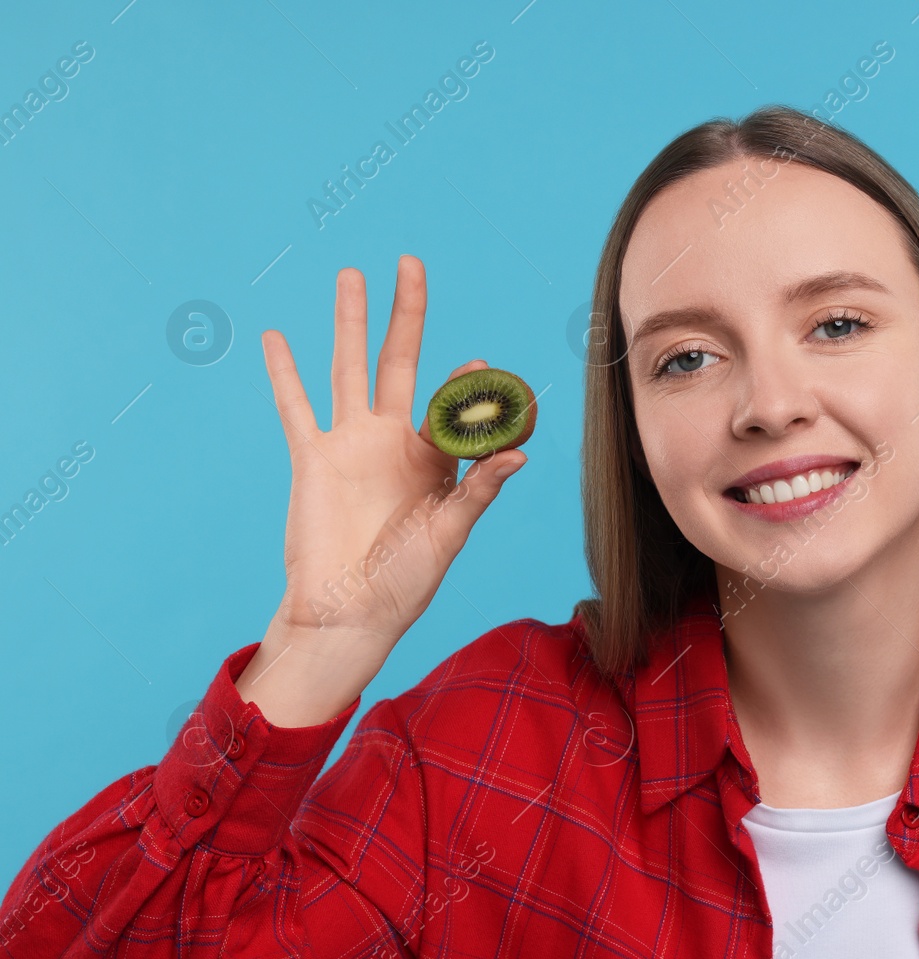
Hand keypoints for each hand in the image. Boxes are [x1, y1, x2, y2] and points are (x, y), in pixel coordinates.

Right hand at [238, 258, 527, 725]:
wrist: (351, 612)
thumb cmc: (407, 580)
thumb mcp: (451, 533)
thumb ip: (479, 488)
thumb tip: (517, 451)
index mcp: (435, 457)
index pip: (456, 405)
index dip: (474, 386)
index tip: (488, 368)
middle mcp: (393, 440)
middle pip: (400, 360)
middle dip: (407, 313)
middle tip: (411, 262)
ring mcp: (351, 444)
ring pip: (348, 367)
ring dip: (350, 322)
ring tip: (352, 274)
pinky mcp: (312, 457)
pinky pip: (296, 406)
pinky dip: (284, 372)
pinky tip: (276, 336)